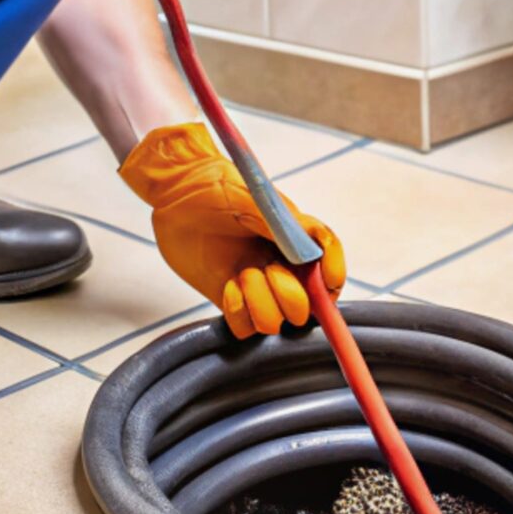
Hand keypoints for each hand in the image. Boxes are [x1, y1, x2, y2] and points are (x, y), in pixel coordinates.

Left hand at [119, 122, 347, 337]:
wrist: (179, 191)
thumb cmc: (221, 186)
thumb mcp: (258, 198)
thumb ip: (286, 227)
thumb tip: (311, 255)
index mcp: (298, 243)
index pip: (330, 273)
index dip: (333, 284)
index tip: (326, 282)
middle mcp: (282, 268)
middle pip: (306, 309)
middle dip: (290, 297)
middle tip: (267, 270)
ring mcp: (257, 287)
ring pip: (275, 322)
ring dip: (260, 303)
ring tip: (242, 275)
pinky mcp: (231, 299)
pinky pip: (245, 327)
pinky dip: (238, 312)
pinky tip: (228, 285)